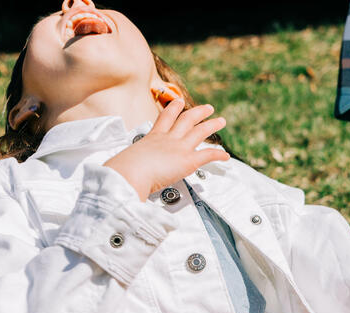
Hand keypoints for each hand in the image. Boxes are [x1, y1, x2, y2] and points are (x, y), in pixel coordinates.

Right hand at [104, 99, 229, 198]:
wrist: (129, 173)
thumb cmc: (123, 170)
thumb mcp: (127, 161)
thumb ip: (132, 164)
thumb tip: (124, 174)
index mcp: (152, 138)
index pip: (165, 119)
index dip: (174, 109)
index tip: (179, 102)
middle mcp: (167, 139)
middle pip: (186, 120)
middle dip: (198, 112)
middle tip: (207, 108)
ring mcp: (178, 148)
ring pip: (200, 131)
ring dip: (212, 125)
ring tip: (221, 121)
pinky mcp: (188, 160)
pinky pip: (208, 155)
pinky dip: (219, 155)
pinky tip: (225, 156)